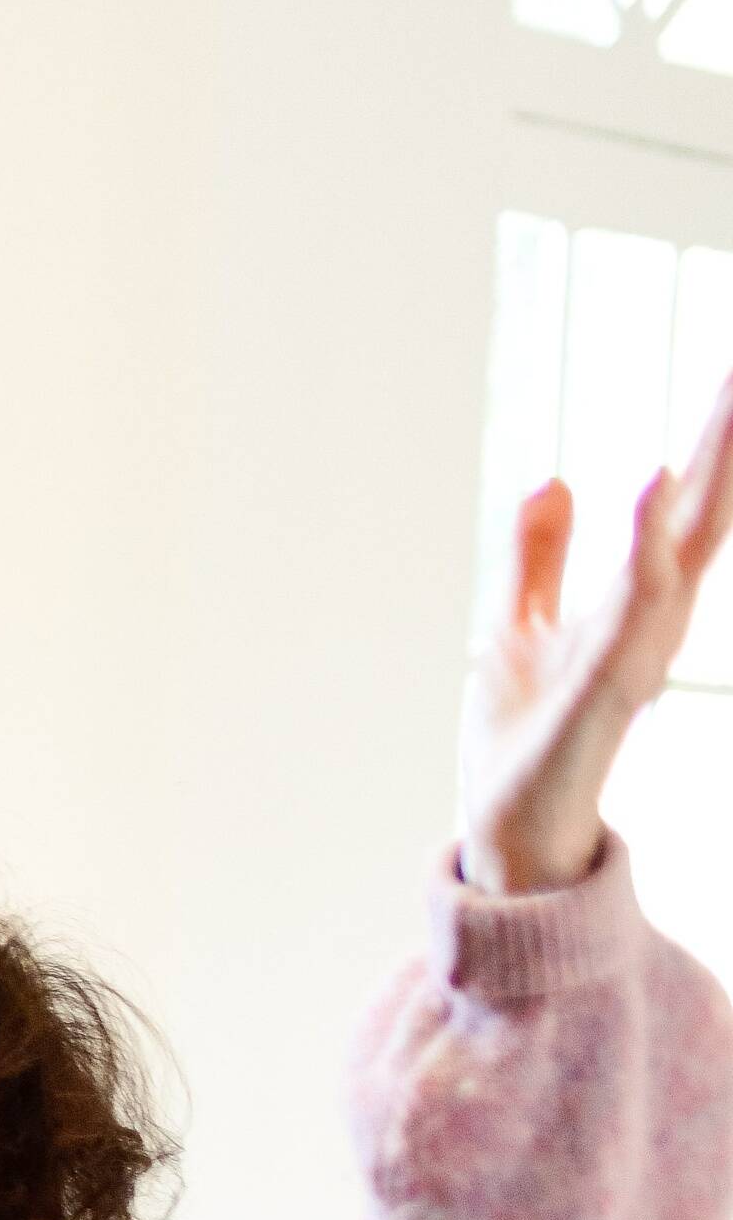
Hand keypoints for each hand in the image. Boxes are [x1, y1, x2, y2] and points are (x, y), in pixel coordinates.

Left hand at [464, 368, 732, 895]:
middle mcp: (655, 615)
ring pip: (687, 540)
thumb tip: (554, 479)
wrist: (509, 828)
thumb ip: (538, 557)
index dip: (717, 436)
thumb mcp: (519, 624)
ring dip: (712, 468)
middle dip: (730, 434)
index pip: (690, 501)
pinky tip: (657, 483)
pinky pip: (634, 598)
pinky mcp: (605, 683)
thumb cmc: (523, 736)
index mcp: (639, 598)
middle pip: (706, 507)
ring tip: (729, 391)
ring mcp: (638, 646)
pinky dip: (647, 543)